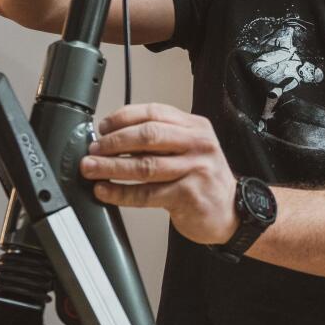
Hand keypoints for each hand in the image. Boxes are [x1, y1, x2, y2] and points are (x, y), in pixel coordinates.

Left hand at [81, 103, 237, 245]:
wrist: (233, 212)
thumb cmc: (205, 179)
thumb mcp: (192, 149)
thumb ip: (163, 140)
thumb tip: (115, 138)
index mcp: (195, 127)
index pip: (154, 113)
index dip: (123, 118)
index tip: (103, 127)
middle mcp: (197, 144)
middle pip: (148, 136)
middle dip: (114, 142)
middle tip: (93, 149)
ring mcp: (195, 170)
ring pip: (144, 166)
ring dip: (111, 167)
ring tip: (91, 169)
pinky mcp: (188, 196)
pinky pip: (146, 194)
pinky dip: (121, 193)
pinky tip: (105, 191)